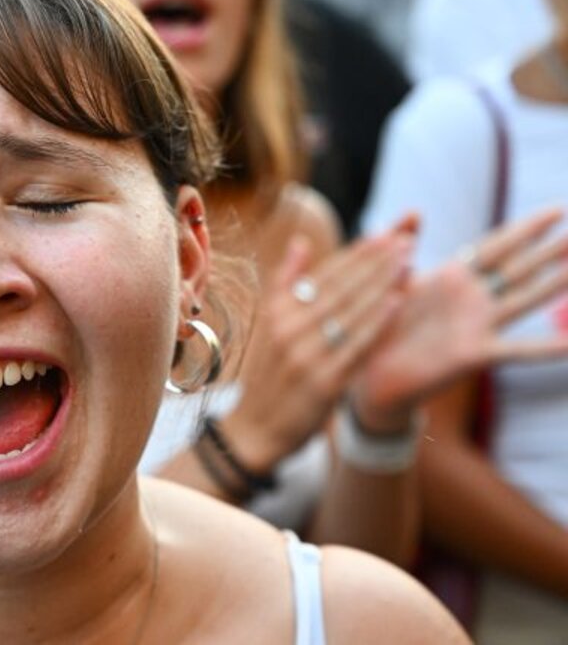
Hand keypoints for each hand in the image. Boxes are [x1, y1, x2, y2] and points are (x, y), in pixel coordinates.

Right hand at [221, 219, 415, 472]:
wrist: (255, 428)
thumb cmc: (268, 374)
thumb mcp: (269, 325)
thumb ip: (285, 282)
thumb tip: (301, 242)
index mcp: (277, 312)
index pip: (324, 275)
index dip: (356, 254)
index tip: (384, 235)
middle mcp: (289, 329)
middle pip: (340, 289)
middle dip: (375, 263)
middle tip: (405, 240)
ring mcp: (306, 355)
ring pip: (351, 312)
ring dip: (382, 285)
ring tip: (408, 262)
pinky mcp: (323, 382)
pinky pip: (357, 346)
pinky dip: (378, 322)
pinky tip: (397, 302)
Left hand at [354, 209, 567, 431]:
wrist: (371, 373)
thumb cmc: (382, 324)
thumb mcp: (389, 280)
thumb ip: (401, 246)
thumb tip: (415, 211)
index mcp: (453, 277)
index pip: (498, 246)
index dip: (527, 228)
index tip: (558, 209)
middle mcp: (472, 299)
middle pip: (521, 268)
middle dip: (553, 251)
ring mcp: (477, 325)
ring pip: (526, 299)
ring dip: (557, 285)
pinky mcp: (473, 354)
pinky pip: (517, 349)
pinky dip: (547, 347)